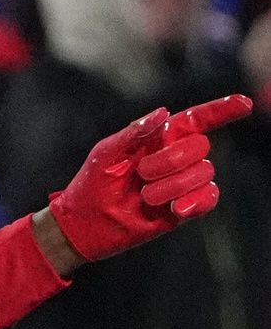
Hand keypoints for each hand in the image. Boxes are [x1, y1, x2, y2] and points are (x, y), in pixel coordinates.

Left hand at [45, 95, 251, 265]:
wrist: (83, 224)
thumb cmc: (91, 184)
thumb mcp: (106, 153)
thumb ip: (134, 132)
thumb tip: (164, 112)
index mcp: (159, 139)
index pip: (197, 120)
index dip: (222, 110)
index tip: (244, 103)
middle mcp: (176, 158)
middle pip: (200, 146)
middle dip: (170, 160)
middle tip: (141, 175)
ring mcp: (182, 183)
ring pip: (204, 172)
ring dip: (172, 185)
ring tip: (145, 196)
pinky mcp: (184, 208)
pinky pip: (208, 198)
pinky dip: (195, 201)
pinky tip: (177, 209)